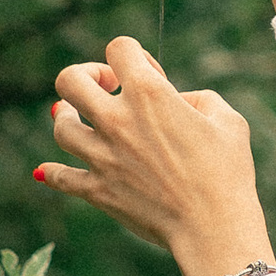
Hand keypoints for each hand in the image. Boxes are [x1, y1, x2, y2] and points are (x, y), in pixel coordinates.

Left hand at [36, 34, 274, 275]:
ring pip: (60, 125)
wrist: (212, 227)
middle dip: (86, 75)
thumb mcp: (228, 120)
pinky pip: (59, 176)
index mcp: (150, 93)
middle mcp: (117, 119)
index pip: (119, 48)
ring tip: (82, 120)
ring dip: (68, 116)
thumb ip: (197, 98)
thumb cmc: (227, 172)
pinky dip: (51, 172)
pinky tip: (48, 169)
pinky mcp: (96, 189)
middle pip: (70, 80)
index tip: (148, 75)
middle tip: (105, 88)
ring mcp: (101, 156)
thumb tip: (175, 101)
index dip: (132, 55)